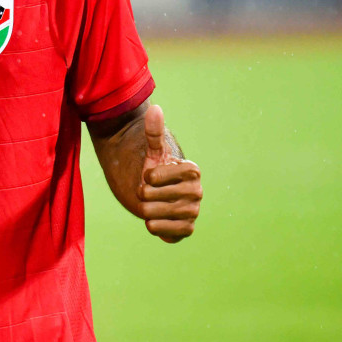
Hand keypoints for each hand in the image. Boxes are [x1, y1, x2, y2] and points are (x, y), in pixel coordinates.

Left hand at [138, 104, 201, 243]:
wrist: (152, 195)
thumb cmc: (152, 170)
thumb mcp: (151, 152)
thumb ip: (153, 131)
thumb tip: (155, 109)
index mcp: (192, 171)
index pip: (161, 176)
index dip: (151, 176)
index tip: (150, 175)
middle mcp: (197, 192)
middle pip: (155, 197)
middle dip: (144, 194)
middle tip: (147, 192)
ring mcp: (193, 211)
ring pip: (159, 214)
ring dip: (147, 210)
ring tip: (151, 205)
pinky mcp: (187, 229)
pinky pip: (170, 233)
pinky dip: (157, 227)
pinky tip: (155, 219)